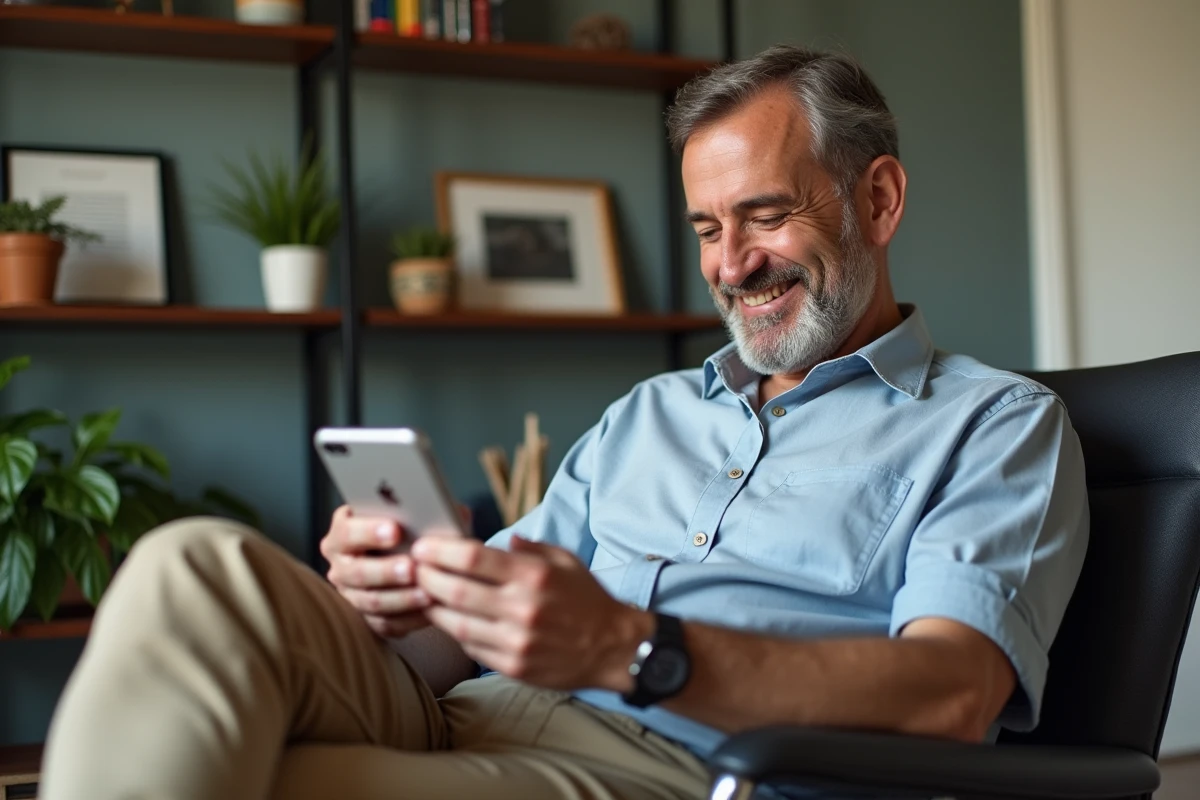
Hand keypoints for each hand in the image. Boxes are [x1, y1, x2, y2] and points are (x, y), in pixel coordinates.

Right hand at [320, 505, 431, 638]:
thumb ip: (419, 512)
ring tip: (427, 593)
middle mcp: (340, 564)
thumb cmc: (410, 528)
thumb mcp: (411, 515)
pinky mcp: (366, 617)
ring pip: (371, 601)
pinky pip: (384, 622)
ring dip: (401, 598)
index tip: (395, 531)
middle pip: (356, 571)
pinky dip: (409, 618)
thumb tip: (439, 515)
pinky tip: (430, 610)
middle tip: (411, 567)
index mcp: (343, 533)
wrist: (408, 552)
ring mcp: (350, 593)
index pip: (347, 532)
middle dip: (386, 570)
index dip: (369, 532)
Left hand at [411, 535, 651, 691]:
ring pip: (456, 622)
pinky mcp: (513, 666)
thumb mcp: (565, 561)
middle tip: (412, 568)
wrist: (613, 648)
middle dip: (426, 577)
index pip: (474, 557)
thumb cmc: (587, 600)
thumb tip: (496, 539)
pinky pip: (471, 647)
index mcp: (534, 575)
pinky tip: (447, 619)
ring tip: (421, 594)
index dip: (441, 550)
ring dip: (432, 606)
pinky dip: (454, 632)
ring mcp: (516, 640)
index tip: (423, 547)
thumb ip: (529, 548)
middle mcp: (522, 607)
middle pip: (456, 589)